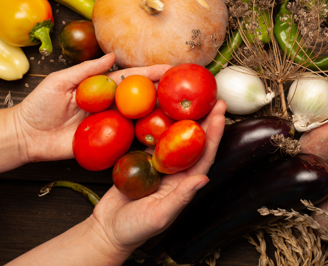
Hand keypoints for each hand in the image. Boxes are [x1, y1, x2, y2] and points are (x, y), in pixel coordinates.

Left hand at [12, 53, 169, 164]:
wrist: (26, 137)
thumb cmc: (39, 106)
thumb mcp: (61, 81)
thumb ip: (88, 70)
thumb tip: (112, 56)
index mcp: (104, 88)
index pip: (134, 78)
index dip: (154, 72)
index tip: (174, 68)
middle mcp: (112, 105)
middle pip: (144, 97)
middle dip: (166, 92)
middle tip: (187, 90)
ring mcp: (112, 124)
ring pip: (142, 118)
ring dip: (162, 114)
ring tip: (183, 111)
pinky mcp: (108, 143)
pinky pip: (130, 139)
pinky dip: (146, 137)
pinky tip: (163, 134)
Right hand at [89, 100, 226, 253]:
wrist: (106, 230)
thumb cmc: (134, 229)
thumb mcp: (159, 216)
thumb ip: (181, 198)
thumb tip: (203, 179)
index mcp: (185, 183)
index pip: (204, 155)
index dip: (214, 134)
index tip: (221, 114)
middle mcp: (176, 171)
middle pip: (193, 141)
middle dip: (205, 119)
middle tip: (213, 97)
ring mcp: (160, 165)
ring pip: (175, 137)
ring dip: (183, 118)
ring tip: (191, 98)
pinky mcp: (142, 161)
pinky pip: (153, 139)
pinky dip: (157, 124)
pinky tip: (161, 108)